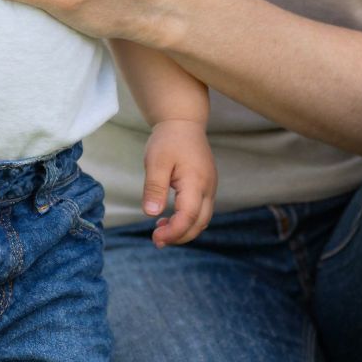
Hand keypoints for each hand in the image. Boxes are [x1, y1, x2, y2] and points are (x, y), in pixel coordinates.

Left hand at [141, 118, 215, 246]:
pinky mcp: (206, 186)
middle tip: (156, 240)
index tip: (155, 237)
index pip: (189, 217)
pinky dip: (187, 220)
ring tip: (160, 230)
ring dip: (183, 230)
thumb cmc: (169, 140)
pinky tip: (168, 218)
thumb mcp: (156, 161)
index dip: (174, 232)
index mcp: (196, 182)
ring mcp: (210, 187)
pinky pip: (201, 211)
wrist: (184, 122)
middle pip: (199, 223)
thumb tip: (151, 213)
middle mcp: (208, 188)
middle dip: (179, 236)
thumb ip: (154, 187)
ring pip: (202, 219)